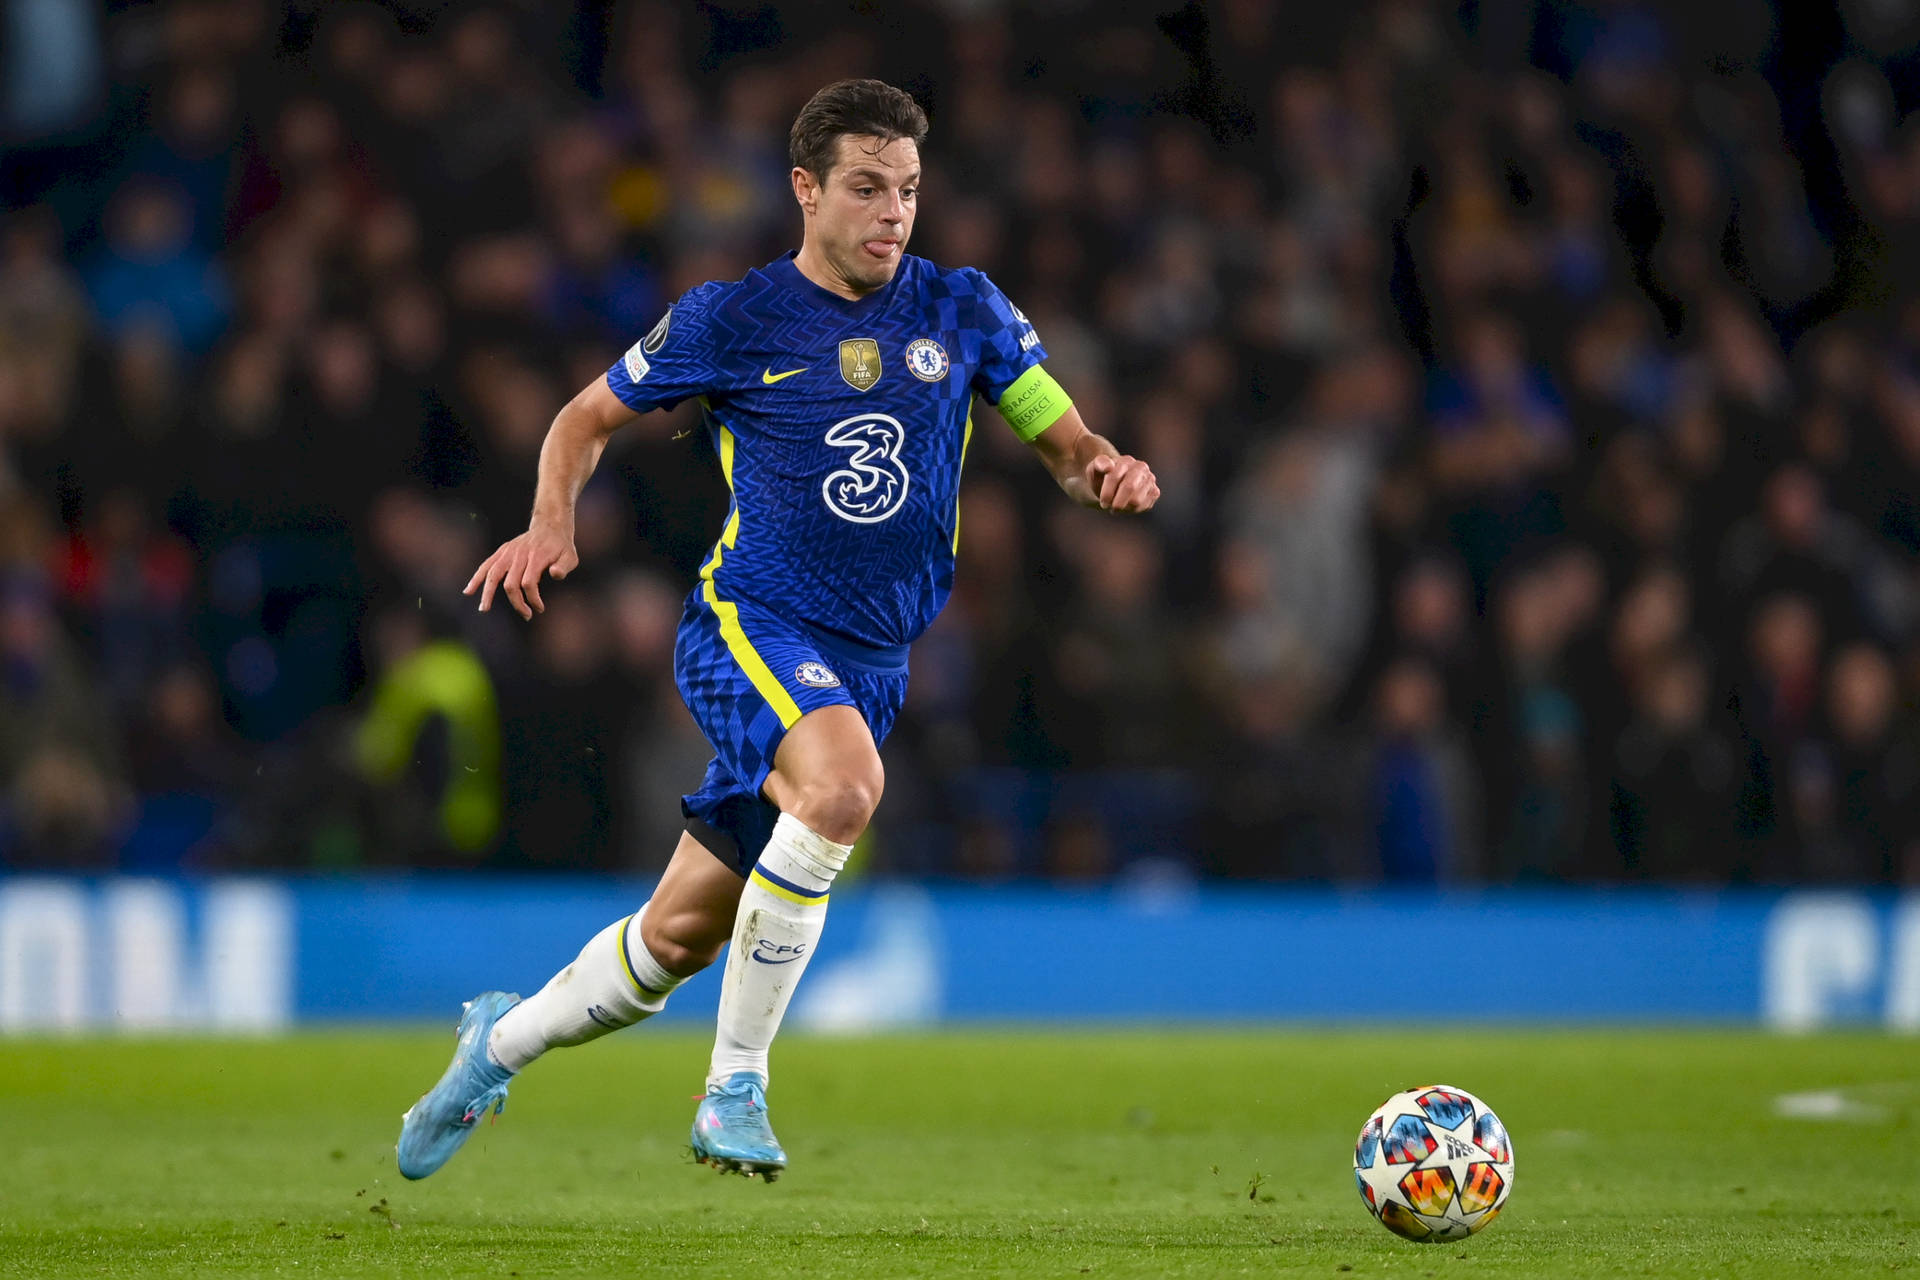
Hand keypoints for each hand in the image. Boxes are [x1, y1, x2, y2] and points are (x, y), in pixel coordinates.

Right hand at [464, 522, 578, 619]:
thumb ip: (564, 566)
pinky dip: (476, 578)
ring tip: (484, 609)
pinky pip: (486, 565)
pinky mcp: (502, 552)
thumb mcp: (571, 556)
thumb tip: (555, 575)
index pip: (529, 583)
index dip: (533, 599)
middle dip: (517, 602)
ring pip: (493, 574)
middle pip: (511, 583)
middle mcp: (519, 554)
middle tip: (527, 615)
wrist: (550, 527)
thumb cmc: (561, 547)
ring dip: (488, 593)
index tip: (540, 608)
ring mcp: (508, 552)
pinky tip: (468, 591)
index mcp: (536, 557)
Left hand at [1085, 454, 1159, 513]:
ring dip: (1124, 507)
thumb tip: (1109, 467)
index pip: (1114, 477)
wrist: (1112, 485)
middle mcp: (1141, 467)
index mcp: (1125, 460)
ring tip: (1118, 505)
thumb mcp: (1094, 470)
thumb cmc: (1102, 478)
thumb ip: (1099, 464)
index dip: (1106, 493)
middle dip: (1117, 502)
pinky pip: (1145, 506)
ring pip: (1137, 500)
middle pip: (1129, 488)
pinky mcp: (1154, 491)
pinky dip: (1133, 510)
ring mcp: (1149, 479)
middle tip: (1109, 508)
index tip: (1103, 502)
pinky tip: (1128, 505)